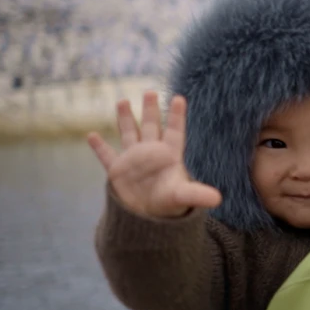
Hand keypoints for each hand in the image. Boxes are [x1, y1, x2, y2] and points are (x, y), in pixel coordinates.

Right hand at [87, 91, 222, 217]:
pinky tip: (91, 135)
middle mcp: (151, 152)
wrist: (150, 217)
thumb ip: (197, 194)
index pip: (174, 131)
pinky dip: (99, 147)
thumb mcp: (183, 196)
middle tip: (150, 92)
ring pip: (130, 133)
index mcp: (169, 155)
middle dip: (150, 109)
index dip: (176, 116)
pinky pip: (107, 155)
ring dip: (126, 118)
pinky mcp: (118, 170)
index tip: (179, 98)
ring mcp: (134, 159)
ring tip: (123, 101)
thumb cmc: (169, 203)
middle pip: (152, 126)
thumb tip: (218, 199)